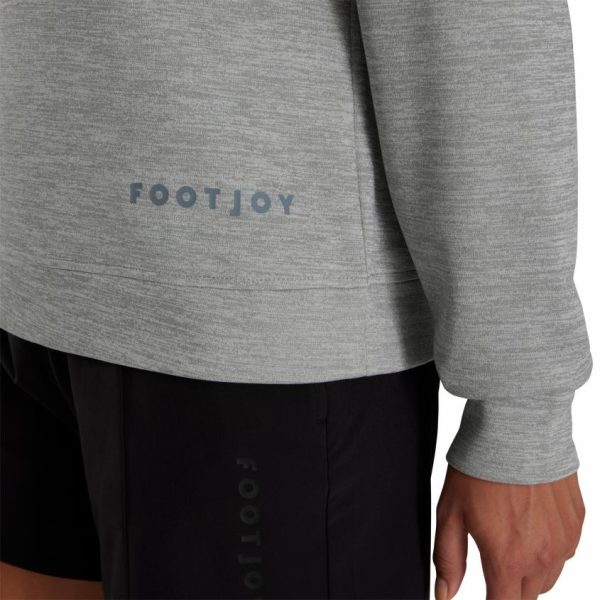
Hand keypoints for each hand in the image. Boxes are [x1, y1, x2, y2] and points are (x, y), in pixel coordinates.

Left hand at [433, 465, 584, 599]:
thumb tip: (444, 594)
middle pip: (526, 596)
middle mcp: (542, 557)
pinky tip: (530, 521)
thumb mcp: (450, 512)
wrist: (516, 429)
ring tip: (510, 535)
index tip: (485, 594)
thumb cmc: (480, 468)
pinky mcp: (577, 523)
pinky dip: (548, 547)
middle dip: (507, 587)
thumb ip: (448, 558)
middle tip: (491, 557)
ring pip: (547, 577)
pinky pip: (564, 550)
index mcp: (507, 559)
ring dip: (529, 569)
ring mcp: (564, 540)